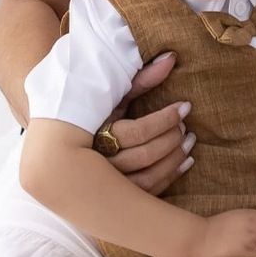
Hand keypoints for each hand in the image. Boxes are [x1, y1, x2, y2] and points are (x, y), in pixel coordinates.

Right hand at [104, 53, 192, 195]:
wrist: (66, 150)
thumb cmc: (96, 115)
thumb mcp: (114, 96)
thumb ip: (141, 78)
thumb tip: (172, 58)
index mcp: (94, 135)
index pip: (136, 132)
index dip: (165, 119)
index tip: (185, 107)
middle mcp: (98, 164)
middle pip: (144, 156)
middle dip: (171, 139)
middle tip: (185, 126)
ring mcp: (106, 186)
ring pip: (148, 179)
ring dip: (174, 159)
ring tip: (189, 141)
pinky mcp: (118, 198)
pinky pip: (148, 192)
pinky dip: (171, 177)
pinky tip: (186, 162)